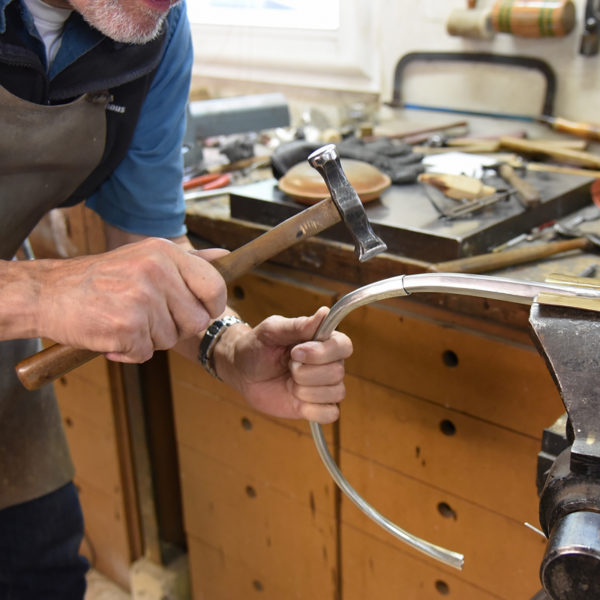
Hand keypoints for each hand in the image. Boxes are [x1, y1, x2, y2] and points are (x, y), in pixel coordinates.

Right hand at [35, 238, 227, 361]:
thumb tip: (225, 256)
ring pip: (170, 340)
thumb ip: (189, 260)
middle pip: (196, 321)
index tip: (198, 311)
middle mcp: (156, 271)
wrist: (48, 293)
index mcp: (165, 253)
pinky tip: (112, 335)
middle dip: (176, 328)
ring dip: (149, 340)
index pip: (214, 286)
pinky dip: (129, 352)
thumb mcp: (147, 256)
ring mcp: (141, 298)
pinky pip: (145, 354)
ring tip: (125, 321)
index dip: (211, 306)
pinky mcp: (126, 326)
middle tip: (149, 319)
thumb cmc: (102, 278)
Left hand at [215, 307, 352, 423]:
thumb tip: (324, 312)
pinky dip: (312, 409)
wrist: (242, 371)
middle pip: (338, 372)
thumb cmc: (257, 346)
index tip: (295, 352)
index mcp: (322, 341)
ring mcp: (323, 386)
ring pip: (335, 393)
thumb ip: (298, 325)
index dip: (322, 353)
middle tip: (287, 366)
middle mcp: (328, 363)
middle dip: (305, 372)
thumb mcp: (272, 331)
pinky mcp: (315, 407)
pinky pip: (330, 414)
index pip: (344, 346)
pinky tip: (296, 399)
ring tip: (289, 382)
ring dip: (306, 390)